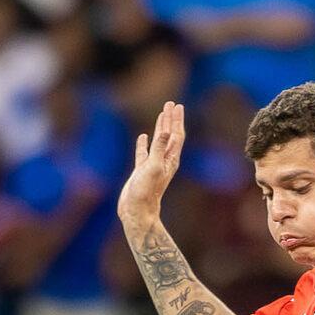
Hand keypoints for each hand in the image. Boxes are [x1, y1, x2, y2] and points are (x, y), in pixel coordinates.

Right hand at [117, 101, 183, 226]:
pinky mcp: (142, 170)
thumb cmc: (146, 191)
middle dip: (171, 119)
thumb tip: (167, 131)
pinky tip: (142, 136)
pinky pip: (144, 152)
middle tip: (171, 104)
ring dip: (160, 127)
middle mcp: (165, 161)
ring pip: (158, 142)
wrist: (137, 210)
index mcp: (170, 159)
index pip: (176, 134)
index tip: (177, 105)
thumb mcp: (153, 167)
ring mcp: (153, 165)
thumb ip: (160, 148)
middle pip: (170, 135)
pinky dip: (144, 143)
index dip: (176, 120)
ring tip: (161, 115)